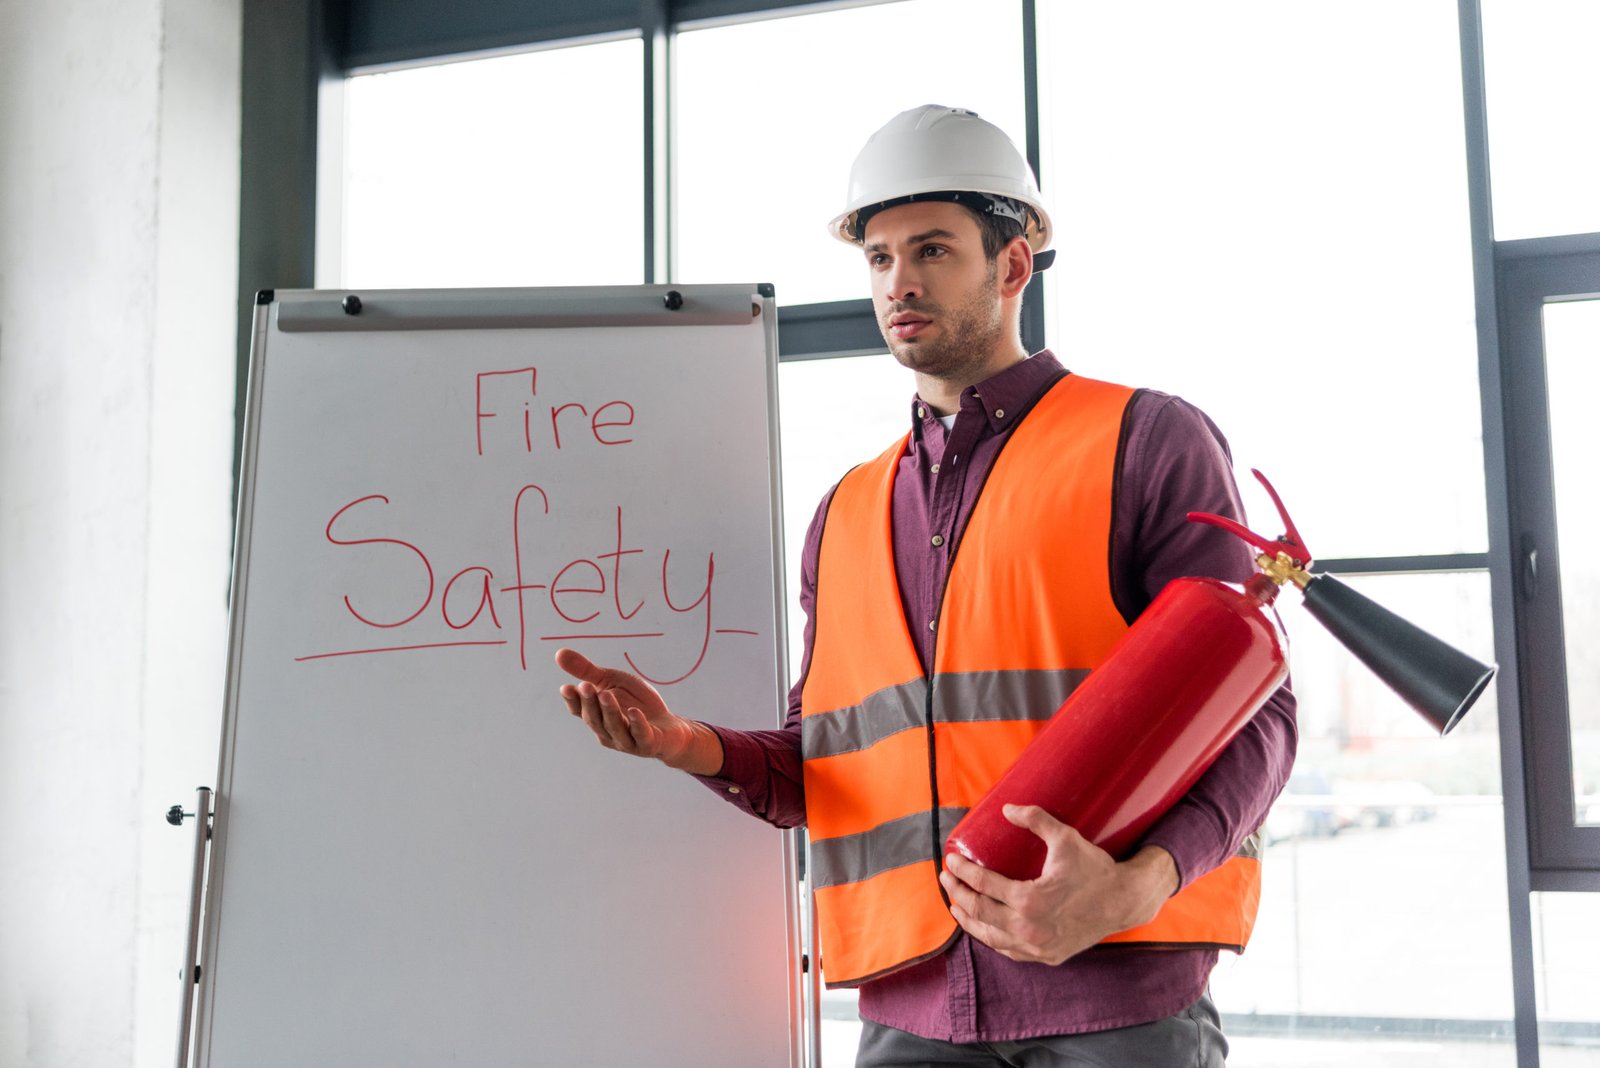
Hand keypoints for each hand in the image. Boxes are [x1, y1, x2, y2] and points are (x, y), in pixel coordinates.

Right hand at [554, 648, 722, 773]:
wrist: (668, 727)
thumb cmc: (635, 703)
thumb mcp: (612, 681)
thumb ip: (587, 671)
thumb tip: (559, 653)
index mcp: (596, 716)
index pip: (579, 711)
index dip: (572, 701)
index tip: (566, 687)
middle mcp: (607, 732)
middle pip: (595, 719)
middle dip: (589, 703)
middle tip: (585, 686)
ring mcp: (627, 740)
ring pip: (615, 727)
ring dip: (609, 711)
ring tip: (605, 694)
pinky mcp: (648, 743)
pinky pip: (641, 734)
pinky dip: (637, 723)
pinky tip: (634, 711)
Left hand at [938, 804, 1177, 965]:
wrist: (1124, 901)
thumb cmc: (1095, 868)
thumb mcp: (1066, 838)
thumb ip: (1035, 819)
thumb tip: (1005, 808)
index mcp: (1029, 901)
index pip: (983, 886)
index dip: (963, 872)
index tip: (951, 862)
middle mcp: (1029, 929)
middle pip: (980, 912)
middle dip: (958, 894)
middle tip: (948, 879)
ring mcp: (1037, 947)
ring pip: (990, 936)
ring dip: (969, 920)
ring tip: (957, 905)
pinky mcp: (1047, 957)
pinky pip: (1010, 951)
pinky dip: (992, 938)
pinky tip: (984, 927)